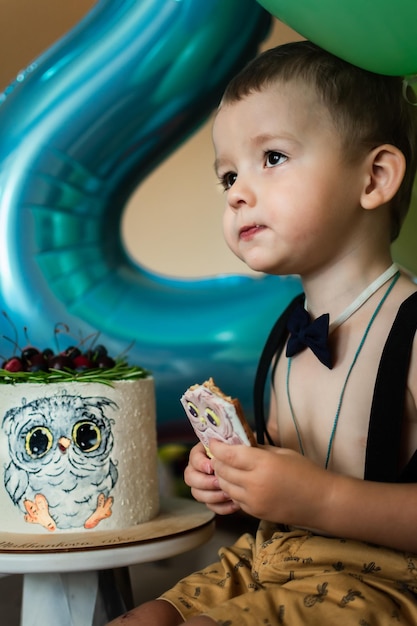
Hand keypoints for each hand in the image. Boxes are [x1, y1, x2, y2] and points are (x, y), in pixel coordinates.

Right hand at [184, 442, 240, 514]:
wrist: (249, 468)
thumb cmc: (241, 452)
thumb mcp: (234, 445)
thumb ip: (226, 446)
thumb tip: (221, 449)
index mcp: (202, 453)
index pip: (193, 457)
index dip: (200, 463)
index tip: (211, 467)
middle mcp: (198, 469)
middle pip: (190, 477)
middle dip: (204, 482)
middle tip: (218, 483)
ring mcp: (202, 485)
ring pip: (197, 493)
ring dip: (212, 496)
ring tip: (228, 494)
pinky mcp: (211, 498)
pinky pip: (210, 506)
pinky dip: (221, 507)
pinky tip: (234, 504)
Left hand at [209, 439, 331, 526]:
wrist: (322, 502)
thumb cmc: (306, 472)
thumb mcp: (282, 453)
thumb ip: (258, 450)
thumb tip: (238, 445)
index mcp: (262, 465)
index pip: (229, 455)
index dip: (217, 447)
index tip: (213, 441)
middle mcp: (254, 484)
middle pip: (223, 471)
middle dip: (218, 461)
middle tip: (220, 454)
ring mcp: (253, 501)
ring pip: (225, 487)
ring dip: (223, 476)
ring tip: (228, 468)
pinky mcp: (255, 513)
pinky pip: (235, 499)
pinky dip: (232, 490)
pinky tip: (239, 483)